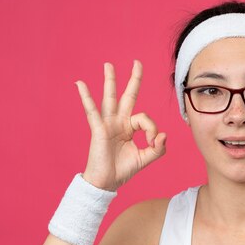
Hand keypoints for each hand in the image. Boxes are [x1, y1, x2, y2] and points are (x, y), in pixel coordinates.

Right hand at [75, 60, 166, 190]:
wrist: (107, 182)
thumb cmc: (123, 170)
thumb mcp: (146, 158)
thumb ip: (158, 148)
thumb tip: (163, 135)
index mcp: (129, 127)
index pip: (145, 118)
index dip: (152, 129)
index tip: (152, 142)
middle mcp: (118, 122)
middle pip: (128, 96)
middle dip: (133, 79)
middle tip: (137, 62)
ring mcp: (107, 124)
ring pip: (110, 98)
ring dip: (110, 81)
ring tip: (109, 65)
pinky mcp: (98, 130)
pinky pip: (92, 111)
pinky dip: (86, 97)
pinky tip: (80, 84)